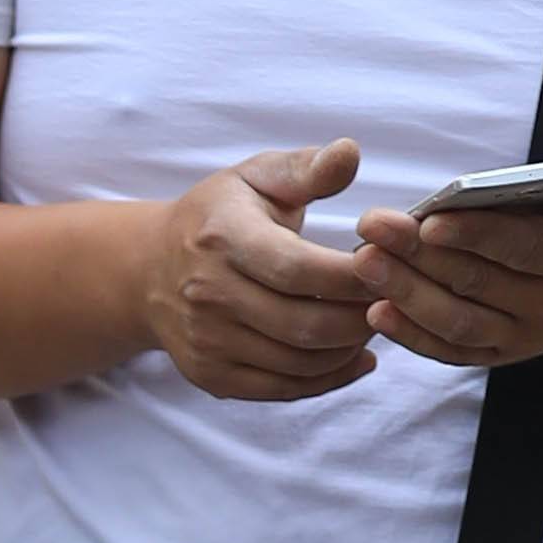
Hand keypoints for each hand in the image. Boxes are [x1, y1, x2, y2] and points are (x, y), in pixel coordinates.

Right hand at [138, 144, 380, 403]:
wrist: (149, 271)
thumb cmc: (219, 216)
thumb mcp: (257, 177)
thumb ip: (308, 168)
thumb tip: (350, 152)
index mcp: (223, 239)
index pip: (300, 270)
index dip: (353, 276)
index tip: (390, 265)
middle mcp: (209, 296)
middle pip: (304, 325)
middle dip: (361, 318)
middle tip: (393, 300)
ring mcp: (207, 342)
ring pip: (299, 363)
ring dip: (350, 348)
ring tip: (375, 321)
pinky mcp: (212, 376)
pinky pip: (282, 390)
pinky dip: (328, 379)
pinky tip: (354, 357)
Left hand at [356, 136, 542, 376]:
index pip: (522, 248)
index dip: (475, 235)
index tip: (429, 219)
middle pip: (477, 284)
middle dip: (421, 256)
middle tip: (373, 227)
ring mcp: (524, 339)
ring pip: (457, 323)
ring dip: (406, 295)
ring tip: (364, 262)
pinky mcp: (499, 356)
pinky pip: (449, 352)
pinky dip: (411, 336)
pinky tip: (375, 310)